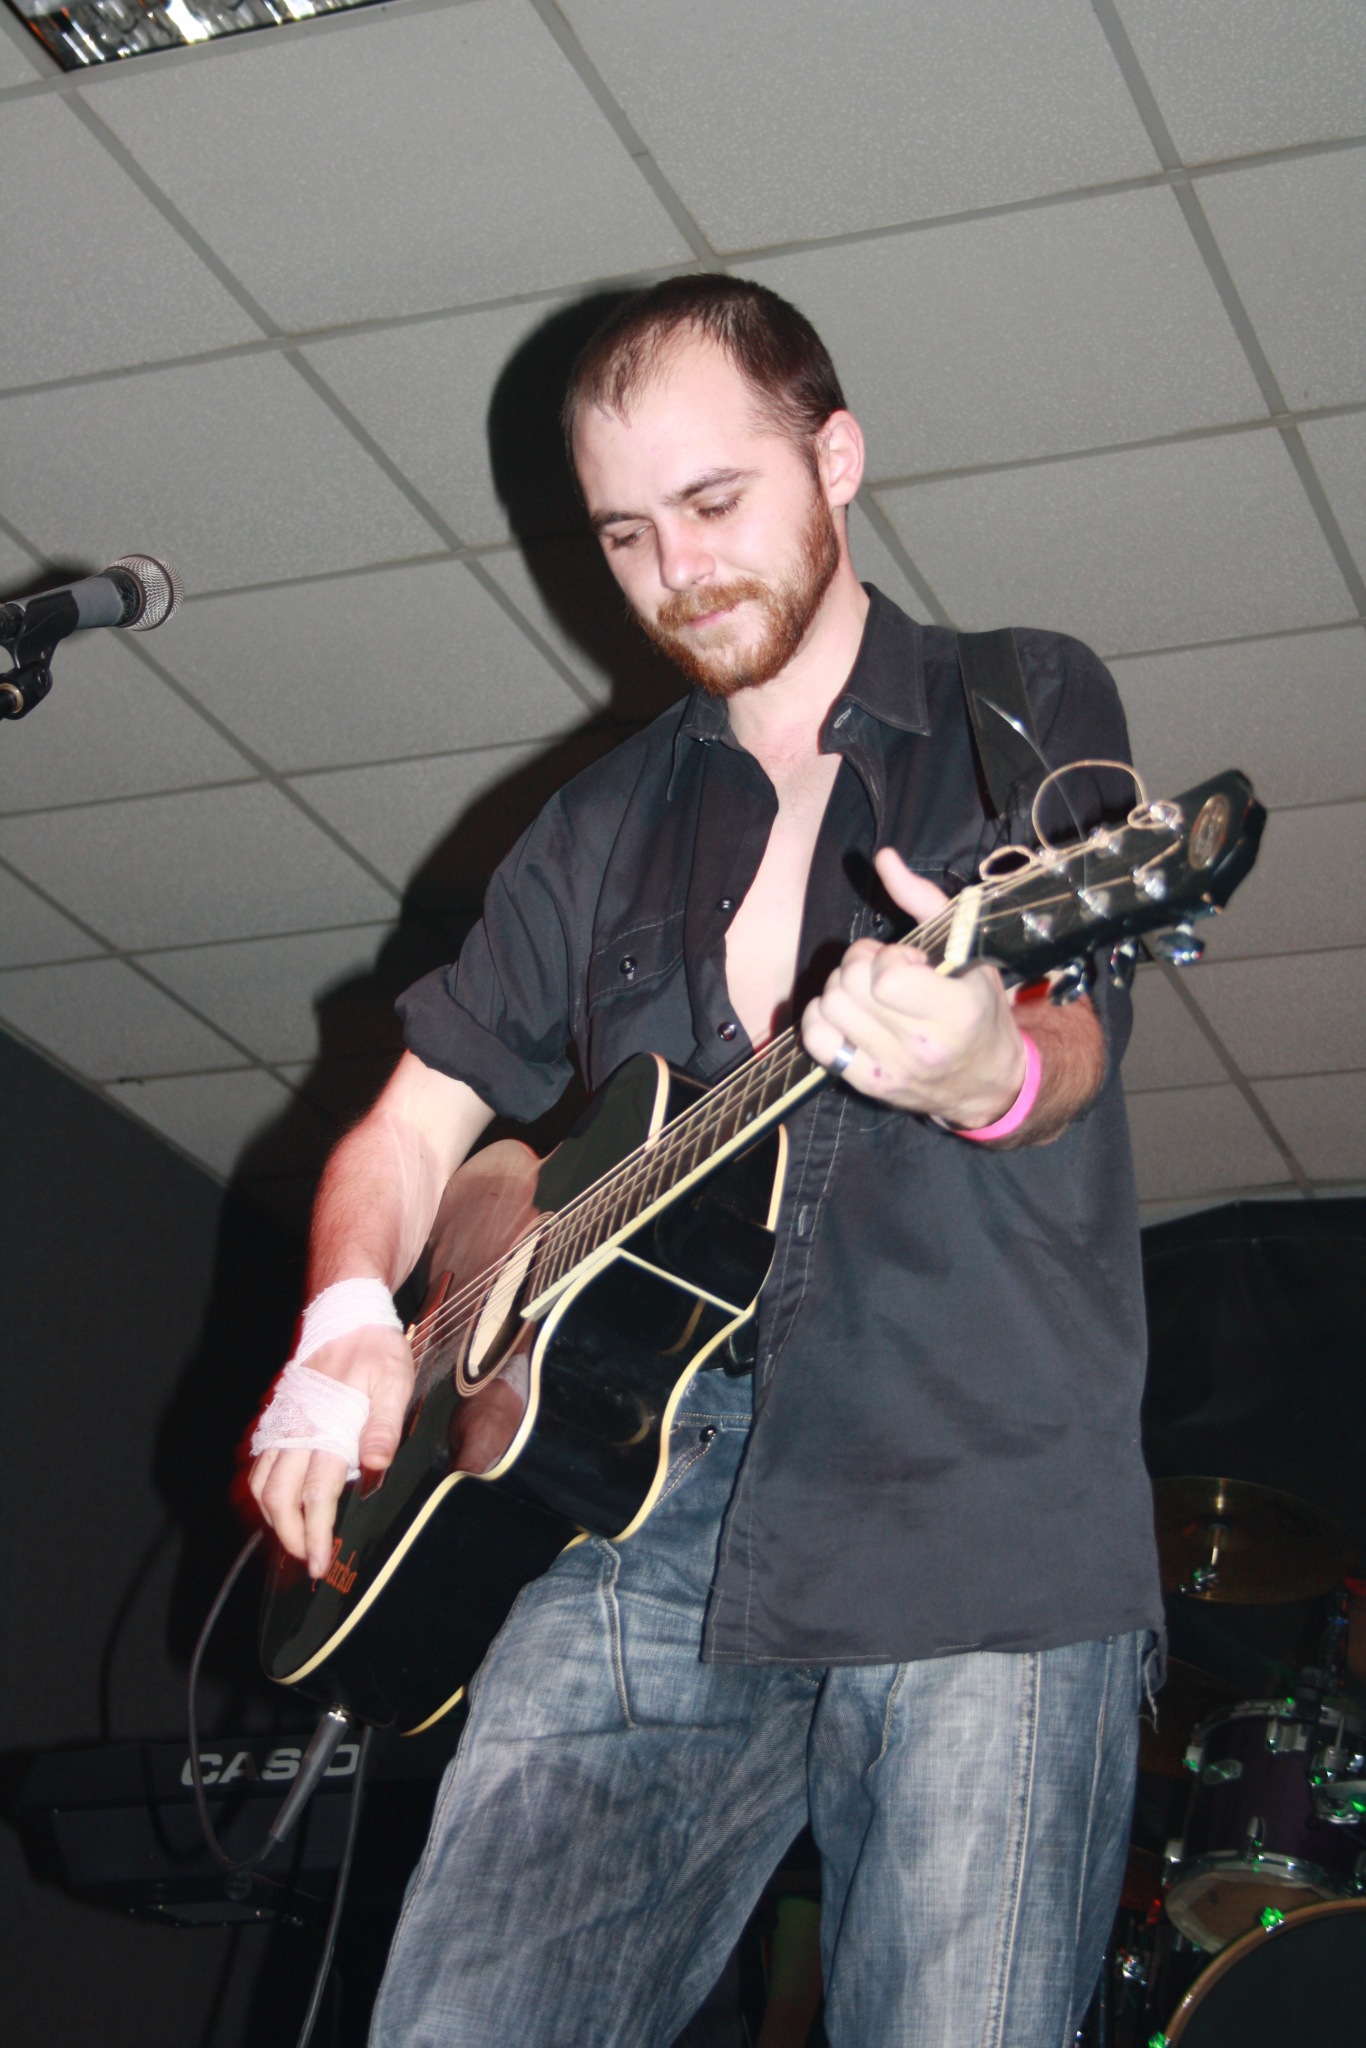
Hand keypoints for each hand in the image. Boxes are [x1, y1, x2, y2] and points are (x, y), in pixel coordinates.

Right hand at [249, 1323, 413, 1579]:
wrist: (345, 1313)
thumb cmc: (374, 1348)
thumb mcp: (393, 1380)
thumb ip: (383, 1423)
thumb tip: (376, 1462)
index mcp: (325, 1425)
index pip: (315, 1494)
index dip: (316, 1534)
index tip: (320, 1563)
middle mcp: (296, 1428)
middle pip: (277, 1498)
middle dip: (288, 1536)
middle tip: (308, 1561)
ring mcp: (282, 1423)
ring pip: (260, 1483)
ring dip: (272, 1517)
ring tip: (293, 1539)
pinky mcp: (278, 1417)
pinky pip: (258, 1462)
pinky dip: (262, 1490)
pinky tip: (276, 1504)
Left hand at [799, 848, 1025, 1127]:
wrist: (987, 1082)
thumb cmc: (980, 1010)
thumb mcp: (968, 952)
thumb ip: (923, 900)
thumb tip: (883, 857)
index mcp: (956, 1012)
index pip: (885, 976)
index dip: (887, 956)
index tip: (908, 961)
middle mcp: (922, 1047)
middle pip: (848, 985)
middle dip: (859, 964)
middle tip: (882, 972)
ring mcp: (891, 1069)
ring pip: (828, 1006)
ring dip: (840, 988)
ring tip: (868, 994)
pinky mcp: (867, 1084)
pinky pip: (815, 1040)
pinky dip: (820, 1017)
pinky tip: (846, 1014)